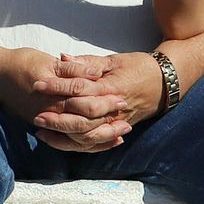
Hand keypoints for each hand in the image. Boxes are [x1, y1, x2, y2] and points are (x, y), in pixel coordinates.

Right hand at [0, 44, 129, 152]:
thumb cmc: (21, 63)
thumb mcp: (47, 61)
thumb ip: (73, 69)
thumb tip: (96, 72)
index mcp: (53, 95)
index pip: (85, 102)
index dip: (105, 100)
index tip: (122, 96)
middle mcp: (50, 112)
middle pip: (84, 123)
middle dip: (107, 121)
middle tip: (125, 116)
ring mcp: (46, 121)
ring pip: (77, 137)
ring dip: (100, 136)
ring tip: (119, 134)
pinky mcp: (43, 124)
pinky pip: (67, 140)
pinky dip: (85, 141)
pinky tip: (100, 140)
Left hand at [32, 52, 162, 140]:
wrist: (166, 81)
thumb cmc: (138, 66)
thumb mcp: (114, 60)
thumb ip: (87, 62)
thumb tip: (62, 58)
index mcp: (111, 87)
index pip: (81, 90)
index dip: (58, 87)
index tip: (38, 85)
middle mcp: (114, 108)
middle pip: (83, 119)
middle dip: (58, 119)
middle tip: (37, 115)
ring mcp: (117, 122)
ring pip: (88, 137)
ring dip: (63, 136)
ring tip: (41, 131)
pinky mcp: (117, 129)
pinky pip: (96, 143)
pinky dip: (76, 145)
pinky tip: (57, 141)